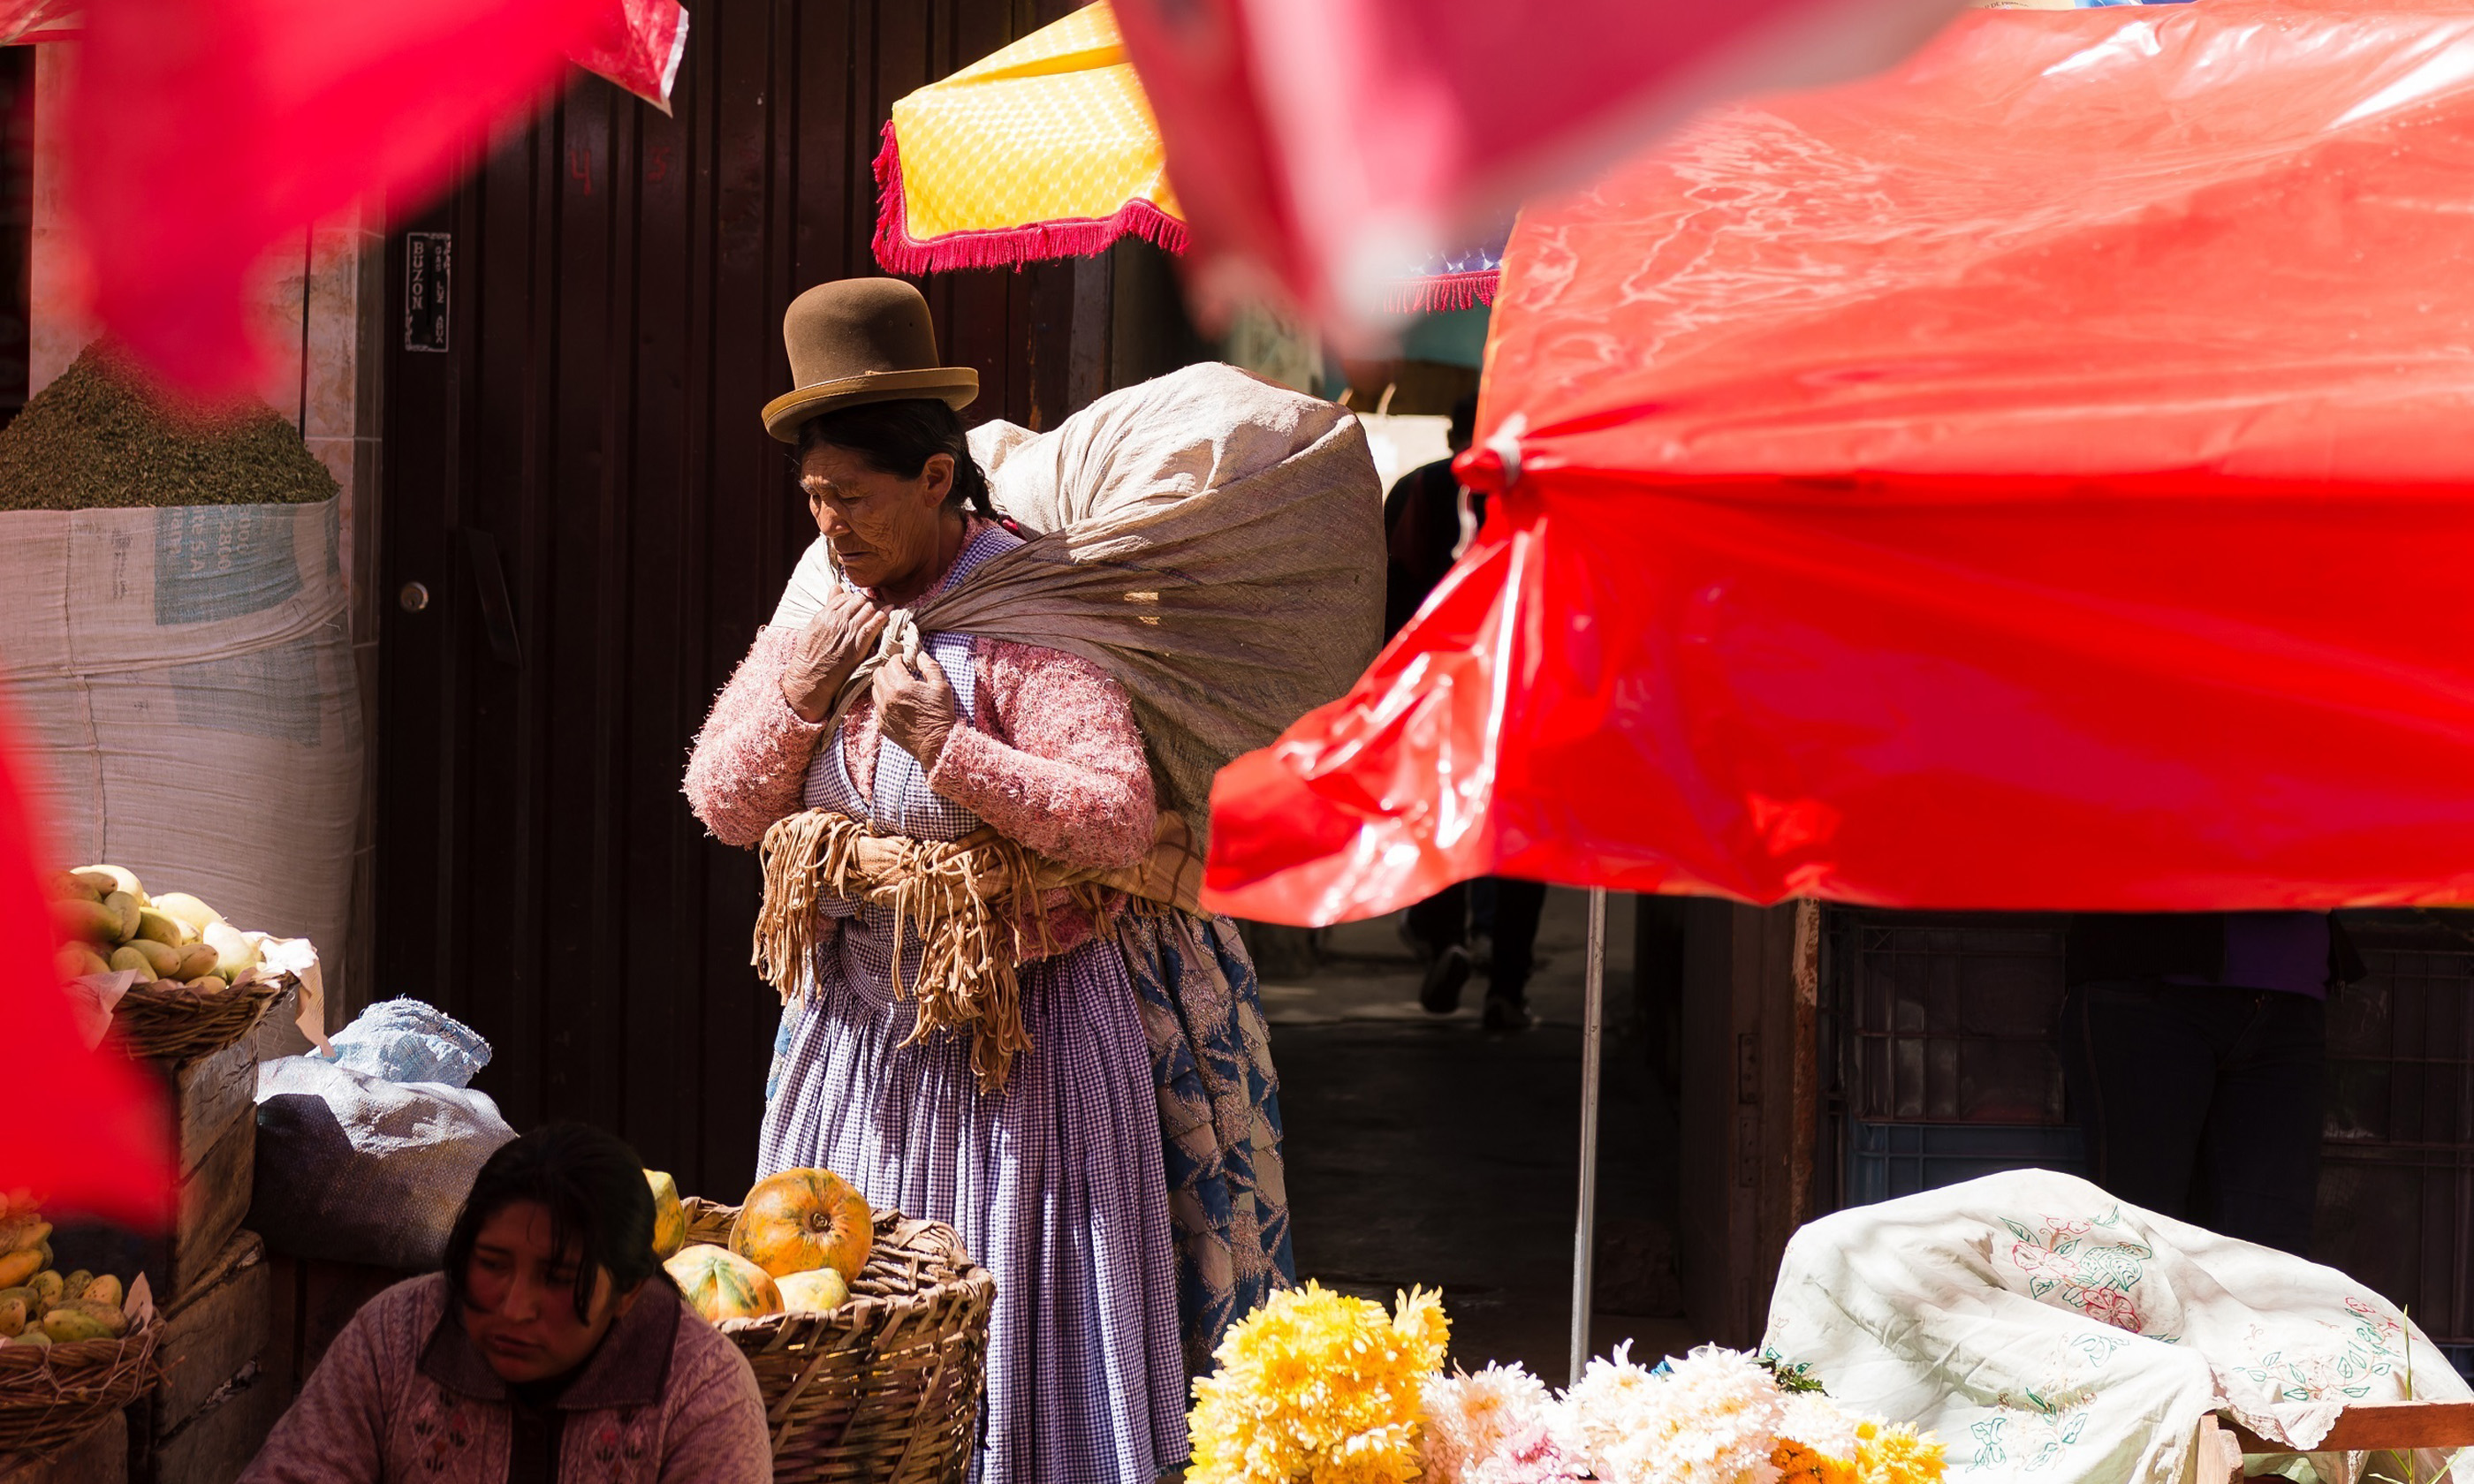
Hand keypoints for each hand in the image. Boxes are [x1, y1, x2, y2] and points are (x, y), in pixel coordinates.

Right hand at [781, 590, 886, 723]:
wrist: (810, 677)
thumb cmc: (810, 654)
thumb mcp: (814, 625)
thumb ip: (828, 606)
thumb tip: (837, 587)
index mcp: (825, 614)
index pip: (846, 596)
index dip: (856, 598)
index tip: (862, 603)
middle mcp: (837, 620)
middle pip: (860, 600)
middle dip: (869, 601)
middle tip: (875, 607)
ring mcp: (848, 632)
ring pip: (868, 609)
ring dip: (878, 607)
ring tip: (884, 609)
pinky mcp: (857, 646)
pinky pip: (872, 626)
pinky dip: (883, 616)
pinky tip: (890, 611)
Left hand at [873, 649, 959, 767]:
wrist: (937, 745)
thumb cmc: (941, 715)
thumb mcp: (942, 687)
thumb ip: (929, 667)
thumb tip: (919, 654)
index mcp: (902, 687)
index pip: (892, 663)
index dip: (900, 659)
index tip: (907, 662)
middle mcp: (888, 699)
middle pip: (878, 673)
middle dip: (889, 669)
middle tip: (902, 672)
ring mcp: (883, 713)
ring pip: (875, 689)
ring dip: (884, 684)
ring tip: (899, 687)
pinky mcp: (882, 724)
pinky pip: (878, 705)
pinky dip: (885, 700)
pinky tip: (899, 703)